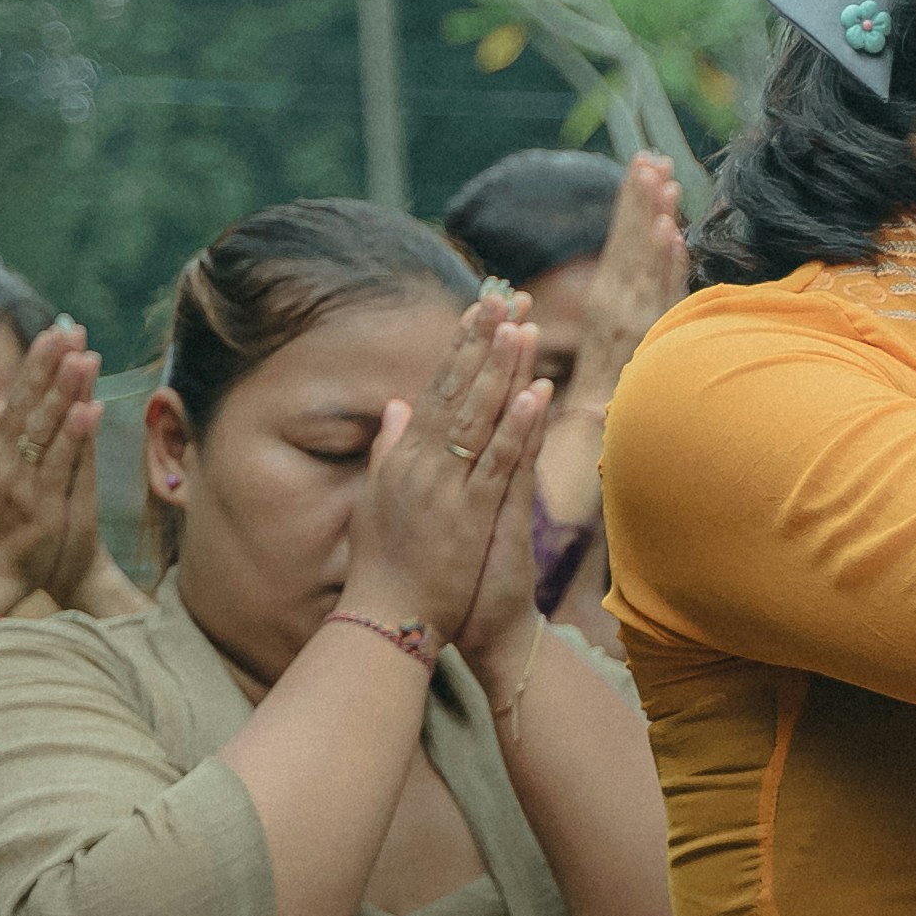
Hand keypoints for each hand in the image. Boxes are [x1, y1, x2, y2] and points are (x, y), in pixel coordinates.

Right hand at [0, 322, 114, 612]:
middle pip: (29, 402)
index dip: (37, 365)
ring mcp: (23, 480)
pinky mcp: (42, 503)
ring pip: (46, 426)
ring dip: (64, 390)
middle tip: (70, 330)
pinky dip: (73, 435)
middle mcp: (6, 459)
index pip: (19, 397)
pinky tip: (88, 409)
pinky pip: (60, 463)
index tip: (56, 332)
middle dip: (50, 365)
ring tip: (84, 357)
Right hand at [346, 294, 551, 644]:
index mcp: (406, 457)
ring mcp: (446, 488)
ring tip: (523, 327)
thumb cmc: (387, 564)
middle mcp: (423, 464)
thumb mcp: (381, 497)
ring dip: (501, 372)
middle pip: (458, 391)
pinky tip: (534, 395)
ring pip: (479, 418)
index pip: (438, 388)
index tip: (482, 308)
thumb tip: (397, 405)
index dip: (461, 347)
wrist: (389, 618)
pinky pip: (498, 464)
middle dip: (482, 343)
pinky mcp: (469, 515)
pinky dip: (515, 429)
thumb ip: (390, 448)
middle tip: (506, 297)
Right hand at [565, 152, 689, 400]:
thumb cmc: (605, 390)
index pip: (624, 241)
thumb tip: (663, 251)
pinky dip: (666, 265)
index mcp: (608, 300)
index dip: (634, 203)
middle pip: (634, 244)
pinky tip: (671, 237)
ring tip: (663, 182)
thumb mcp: (620, 337)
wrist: (593, 434)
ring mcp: (636, 322)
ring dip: (655, 219)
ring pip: (648, 263)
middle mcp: (619, 305)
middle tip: (652, 159)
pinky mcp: (650, 341)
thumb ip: (641, 297)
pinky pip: (661, 295)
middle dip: (642, 199)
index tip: (645, 164)